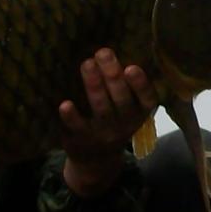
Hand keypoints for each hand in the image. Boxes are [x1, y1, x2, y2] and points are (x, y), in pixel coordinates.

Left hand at [58, 48, 159, 196]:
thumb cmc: (114, 122)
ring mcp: (104, 133)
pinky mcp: (83, 139)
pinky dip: (72, 116)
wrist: (97, 161)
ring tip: (87, 64)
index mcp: (140, 113)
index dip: (140, 84)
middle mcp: (125, 123)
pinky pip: (78, 126)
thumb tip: (113, 50)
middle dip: (112, 75)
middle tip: (103, 52)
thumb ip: (126, 85)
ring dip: (94, 85)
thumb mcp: (128, 109)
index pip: (146, 99)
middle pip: (121, 99)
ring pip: (101, 108)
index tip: (132, 67)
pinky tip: (65, 104)